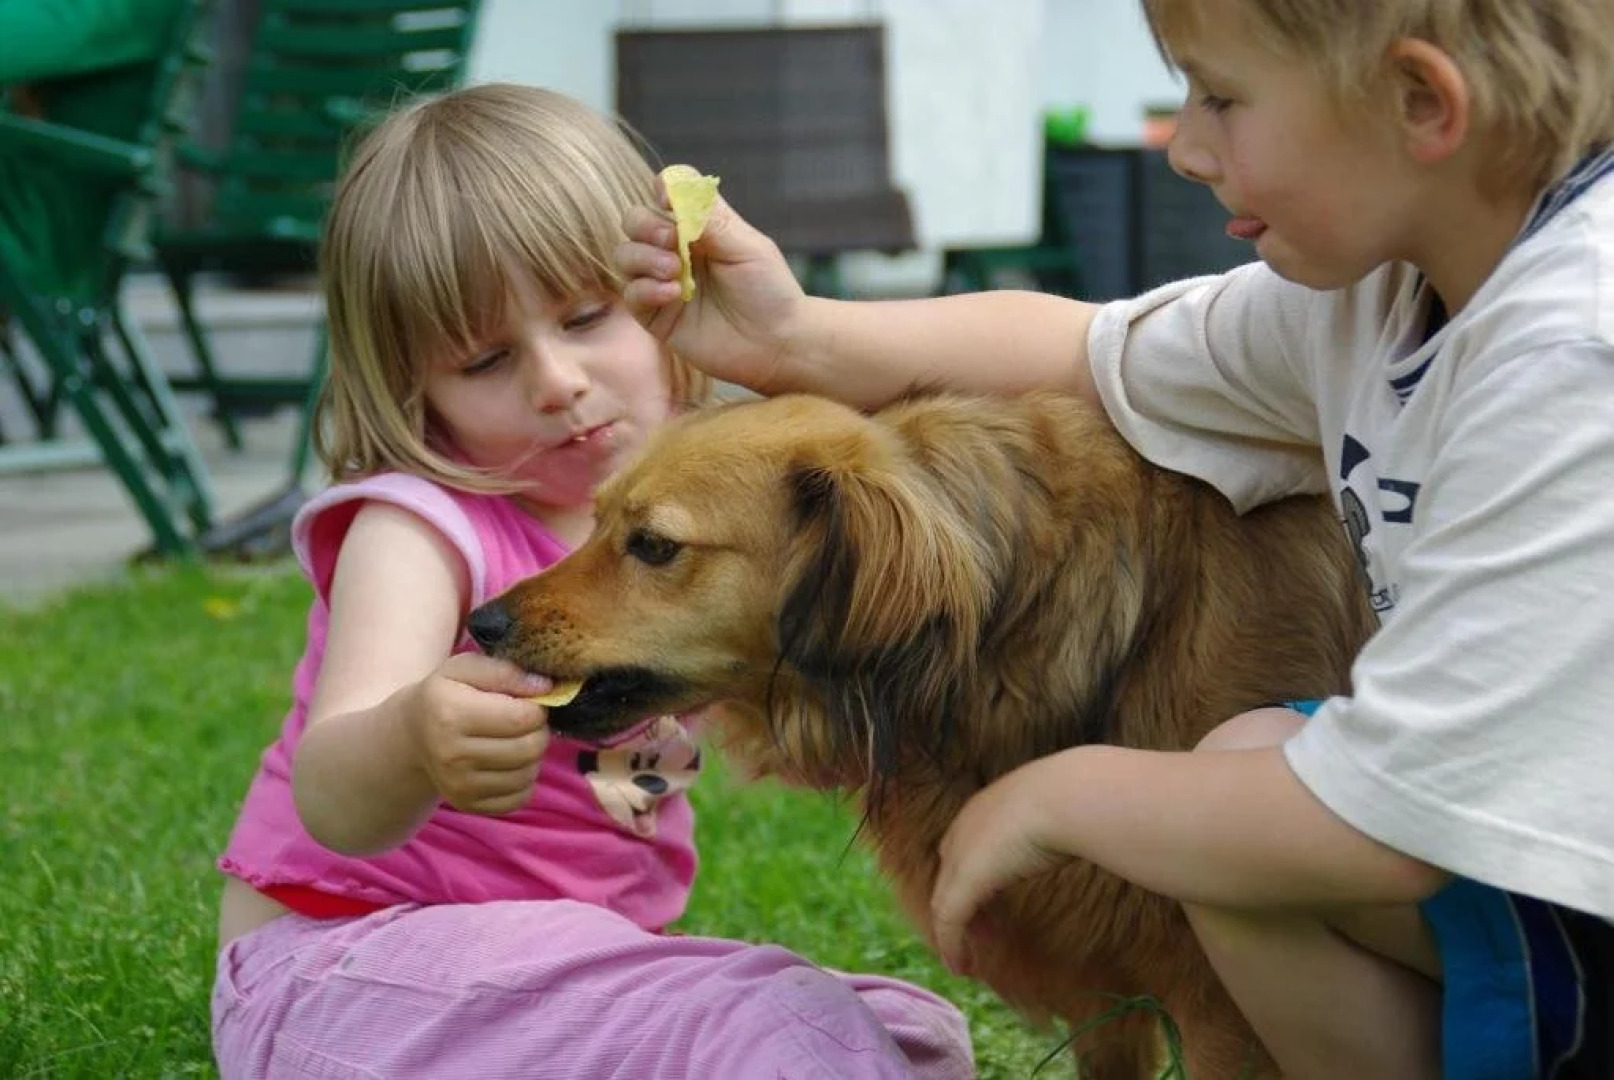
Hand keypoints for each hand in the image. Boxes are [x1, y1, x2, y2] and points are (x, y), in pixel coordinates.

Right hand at [401, 653, 553, 814]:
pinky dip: (523, 780)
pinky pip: (519, 797)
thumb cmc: (447, 695)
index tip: (528, 702)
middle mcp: (452, 755)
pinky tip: (509, 762)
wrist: (414, 735)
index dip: (537, 707)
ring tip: (515, 740)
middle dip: (538, 731)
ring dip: (532, 756)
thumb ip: (505, 671)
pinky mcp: (468, 805)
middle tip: (525, 721)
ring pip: (528, 774)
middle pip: (528, 748)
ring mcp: (459, 785)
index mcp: (451, 714)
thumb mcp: (466, 668)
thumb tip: (544, 687)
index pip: (521, 717)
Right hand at [616, 187, 806, 393]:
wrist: (776, 344)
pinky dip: (645, 289)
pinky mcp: (656, 316)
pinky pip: (631, 294)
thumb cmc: (769, 291)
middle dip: (646, 225)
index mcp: (699, 227)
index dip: (662, 190)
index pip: (666, 195)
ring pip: (625, 255)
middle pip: (636, 221)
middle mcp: (675, 250)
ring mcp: (662, 282)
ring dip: (644, 257)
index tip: (668, 200)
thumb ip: (710, 217)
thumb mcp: (746, 246)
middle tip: (671, 240)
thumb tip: (673, 185)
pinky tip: (673, 295)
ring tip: (675, 271)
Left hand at [930, 753, 1075, 975]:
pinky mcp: (962, 883)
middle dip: (961, 905)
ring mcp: (960, 854)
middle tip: (982, 933)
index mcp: (986, 806)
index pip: (965, 845)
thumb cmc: (1075, 800)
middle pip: (950, 874)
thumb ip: (1061, 821)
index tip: (989, 900)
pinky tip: (959, 967)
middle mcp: (965, 827)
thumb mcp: (1063, 809)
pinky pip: (948, 921)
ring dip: (955, 932)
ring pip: (946, 901)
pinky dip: (950, 945)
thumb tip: (1087, 827)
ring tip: (967, 959)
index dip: (972, 874)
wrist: (1065, 798)